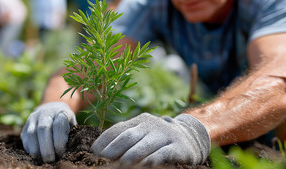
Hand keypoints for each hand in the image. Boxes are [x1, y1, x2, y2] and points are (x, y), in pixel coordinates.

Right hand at [21, 102, 76, 161]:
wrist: (52, 109)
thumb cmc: (65, 122)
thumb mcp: (72, 125)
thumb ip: (72, 136)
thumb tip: (73, 152)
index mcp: (60, 112)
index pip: (58, 125)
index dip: (59, 141)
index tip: (62, 153)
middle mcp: (45, 112)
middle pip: (43, 129)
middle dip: (47, 147)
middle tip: (51, 160)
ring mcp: (33, 118)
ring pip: (32, 133)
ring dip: (37, 150)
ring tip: (43, 160)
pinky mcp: (25, 126)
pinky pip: (25, 139)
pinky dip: (30, 149)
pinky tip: (37, 156)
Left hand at [91, 113, 209, 165]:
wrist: (191, 138)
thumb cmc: (158, 140)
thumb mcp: (143, 135)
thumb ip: (125, 139)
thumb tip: (99, 153)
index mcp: (139, 121)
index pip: (117, 129)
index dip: (104, 140)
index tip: (94, 153)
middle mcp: (151, 125)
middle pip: (129, 136)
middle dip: (114, 148)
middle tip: (104, 159)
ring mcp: (165, 135)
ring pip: (145, 145)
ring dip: (131, 156)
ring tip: (121, 165)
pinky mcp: (179, 147)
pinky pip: (164, 153)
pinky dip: (153, 159)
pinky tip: (146, 165)